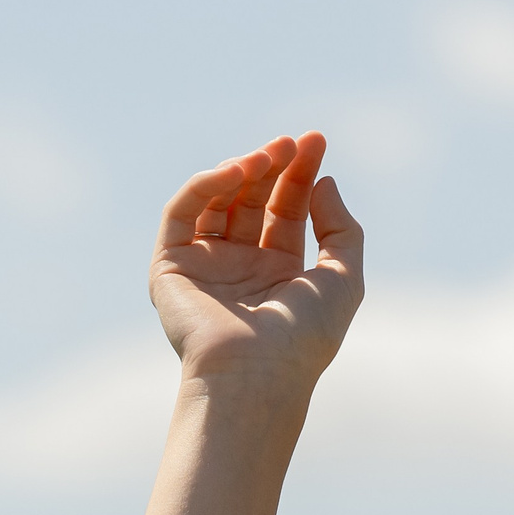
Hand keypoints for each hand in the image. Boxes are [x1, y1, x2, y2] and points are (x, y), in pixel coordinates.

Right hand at [150, 132, 363, 394]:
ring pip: (217, 200)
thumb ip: (341, 228)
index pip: (286, 209)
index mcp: (279, 273)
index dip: (300, 173)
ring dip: (242, 170)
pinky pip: (181, 213)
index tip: (315, 140)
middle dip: (273, 165)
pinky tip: (236, 171)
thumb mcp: (344, 277)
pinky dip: (205, 185)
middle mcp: (239, 267)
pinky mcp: (169, 267)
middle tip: (291, 142)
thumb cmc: (305, 336)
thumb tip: (324, 183)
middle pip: (252, 199)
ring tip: (269, 154)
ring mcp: (204, 266)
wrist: (258, 374)